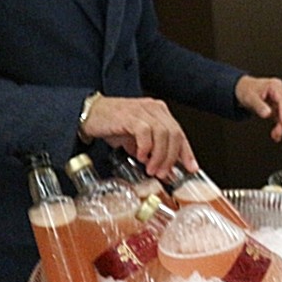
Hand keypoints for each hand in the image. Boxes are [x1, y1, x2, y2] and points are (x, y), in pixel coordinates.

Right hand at [79, 95, 198, 177]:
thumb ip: (152, 152)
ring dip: (159, 156)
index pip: (180, 133)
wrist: (90, 113)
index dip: (187, 153)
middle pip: (174, 134)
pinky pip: (145, 132)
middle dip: (171, 158)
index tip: (191, 168)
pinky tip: (140, 156)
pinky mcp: (130, 115)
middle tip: (163, 173)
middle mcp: (154, 109)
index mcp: (160, 112)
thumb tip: (164, 169)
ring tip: (151, 168)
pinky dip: (145, 147)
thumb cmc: (113, 125)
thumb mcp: (137, 140)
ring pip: (163, 134)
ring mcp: (143, 110)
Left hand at [235, 75, 281, 141]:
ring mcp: (278, 99)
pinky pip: (280, 117)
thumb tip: (267, 114)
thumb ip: (259, 106)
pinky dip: (278, 125)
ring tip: (275, 136)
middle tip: (277, 133)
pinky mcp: (277, 106)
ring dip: (280, 126)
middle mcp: (279, 92)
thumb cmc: (246, 90)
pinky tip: (276, 134)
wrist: (242, 89)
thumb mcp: (250, 98)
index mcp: (274, 86)